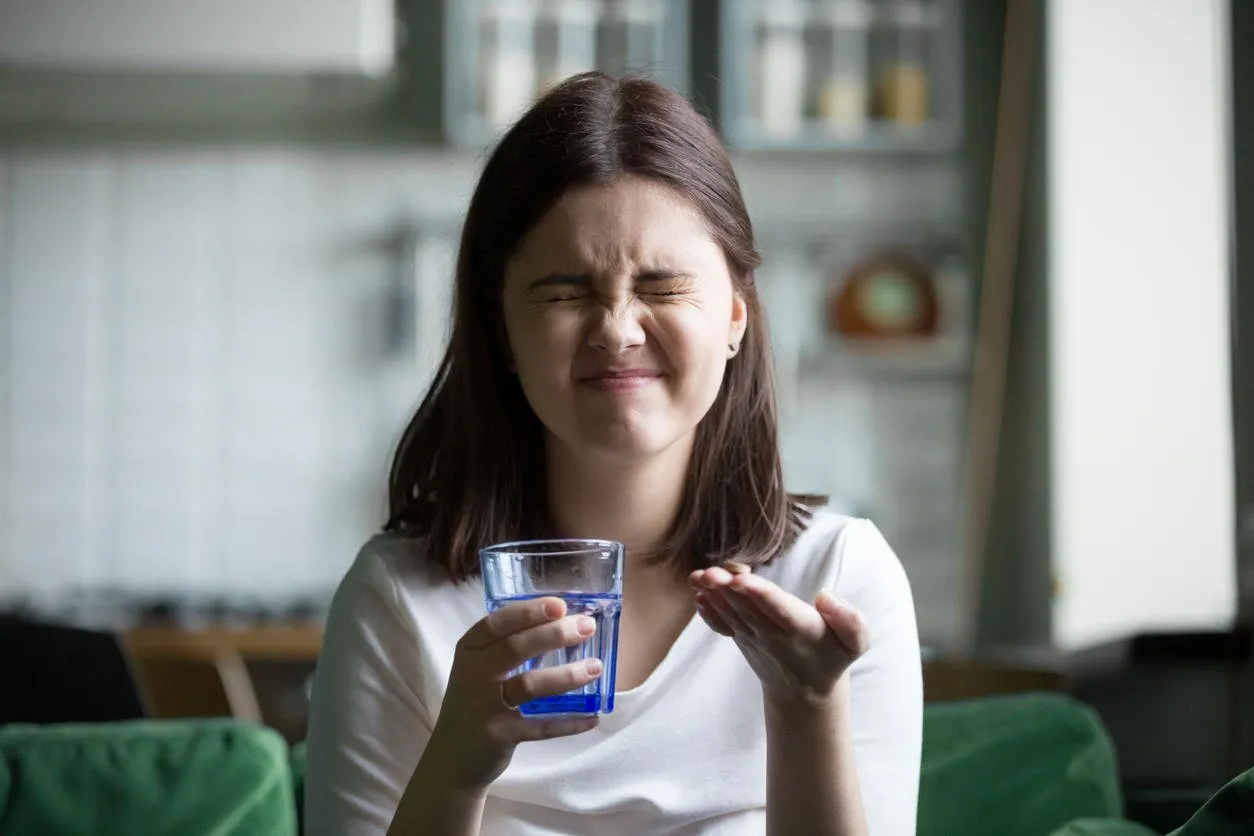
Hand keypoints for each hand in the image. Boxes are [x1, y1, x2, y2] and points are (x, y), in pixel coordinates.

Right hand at [426, 596, 601, 791]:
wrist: (452, 757)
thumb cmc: (476, 701)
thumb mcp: (479, 668)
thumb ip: (509, 645)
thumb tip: (563, 622)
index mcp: (470, 650)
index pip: (496, 623)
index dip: (528, 612)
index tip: (559, 605)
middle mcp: (473, 675)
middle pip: (515, 648)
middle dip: (555, 634)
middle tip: (587, 627)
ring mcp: (485, 707)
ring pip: (530, 685)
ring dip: (567, 675)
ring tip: (595, 667)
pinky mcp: (500, 736)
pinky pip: (540, 727)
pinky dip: (568, 723)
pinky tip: (592, 717)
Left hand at [688, 566, 867, 708]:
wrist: (806, 690)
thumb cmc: (833, 655)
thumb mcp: (855, 642)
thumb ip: (850, 620)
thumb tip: (825, 597)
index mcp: (801, 630)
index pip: (777, 609)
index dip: (758, 593)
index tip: (740, 579)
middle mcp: (773, 634)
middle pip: (747, 607)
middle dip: (727, 590)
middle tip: (710, 573)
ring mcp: (754, 638)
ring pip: (731, 612)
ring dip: (714, 595)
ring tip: (698, 576)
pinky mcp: (741, 638)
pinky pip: (722, 625)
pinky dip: (709, 612)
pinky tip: (698, 595)